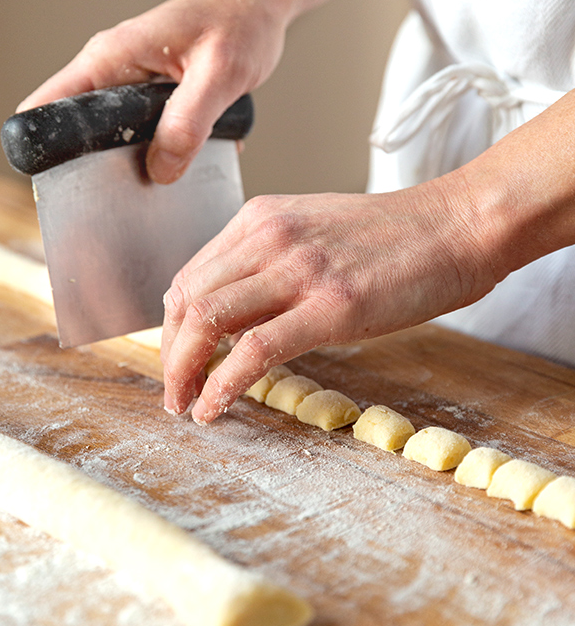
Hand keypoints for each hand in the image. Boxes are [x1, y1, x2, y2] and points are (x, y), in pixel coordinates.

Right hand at [17, 0, 287, 182]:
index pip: (47, 104)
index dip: (44, 145)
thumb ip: (189, 123)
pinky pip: (141, 132)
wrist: (261, 3)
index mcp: (111, 57)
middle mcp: (112, 68)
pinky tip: (188, 157)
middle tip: (130, 189)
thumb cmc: (242, 22)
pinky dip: (160, 150)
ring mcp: (130, 81)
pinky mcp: (151, 94)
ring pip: (111, 135)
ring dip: (134, 160)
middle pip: (76, 129)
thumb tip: (161, 170)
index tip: (67, 184)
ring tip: (167, 173)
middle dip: (94, 165)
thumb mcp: (220, 74)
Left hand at [161, 175, 498, 423]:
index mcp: (262, 218)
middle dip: (170, 353)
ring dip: (184, 371)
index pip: (191, 276)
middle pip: (188, 300)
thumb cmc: (394, 236)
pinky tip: (214, 408)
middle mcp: (270, 236)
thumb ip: (270, 262)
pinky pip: (254, 350)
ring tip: (185, 405)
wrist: (455, 226)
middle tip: (173, 391)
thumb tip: (238, 314)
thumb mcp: (316, 230)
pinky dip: (222, 384)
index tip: (177, 358)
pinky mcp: (331, 305)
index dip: (172, 326)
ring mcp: (300, 269)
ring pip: (208, 321)